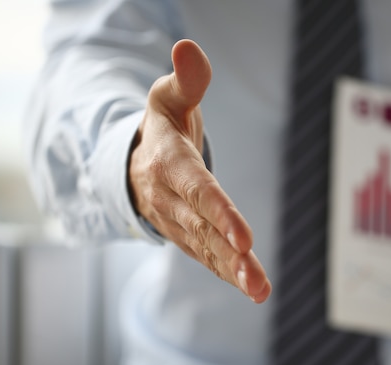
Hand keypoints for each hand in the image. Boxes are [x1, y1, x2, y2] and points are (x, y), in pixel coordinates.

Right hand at [128, 39, 270, 302]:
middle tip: (254, 276)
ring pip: (206, 250)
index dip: (219, 212)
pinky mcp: (186, 236)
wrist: (131, 166)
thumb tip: (188, 48)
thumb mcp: (166, 98)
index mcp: (167, 163)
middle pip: (202, 229)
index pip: (196, 190)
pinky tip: (253, 288)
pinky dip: (228, 273)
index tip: (244, 237)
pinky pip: (207, 257)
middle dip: (228, 253)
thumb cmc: (160, 128)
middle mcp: (169, 199)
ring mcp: (176, 223)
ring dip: (232, 272)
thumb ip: (184, 80)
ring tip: (259, 290)